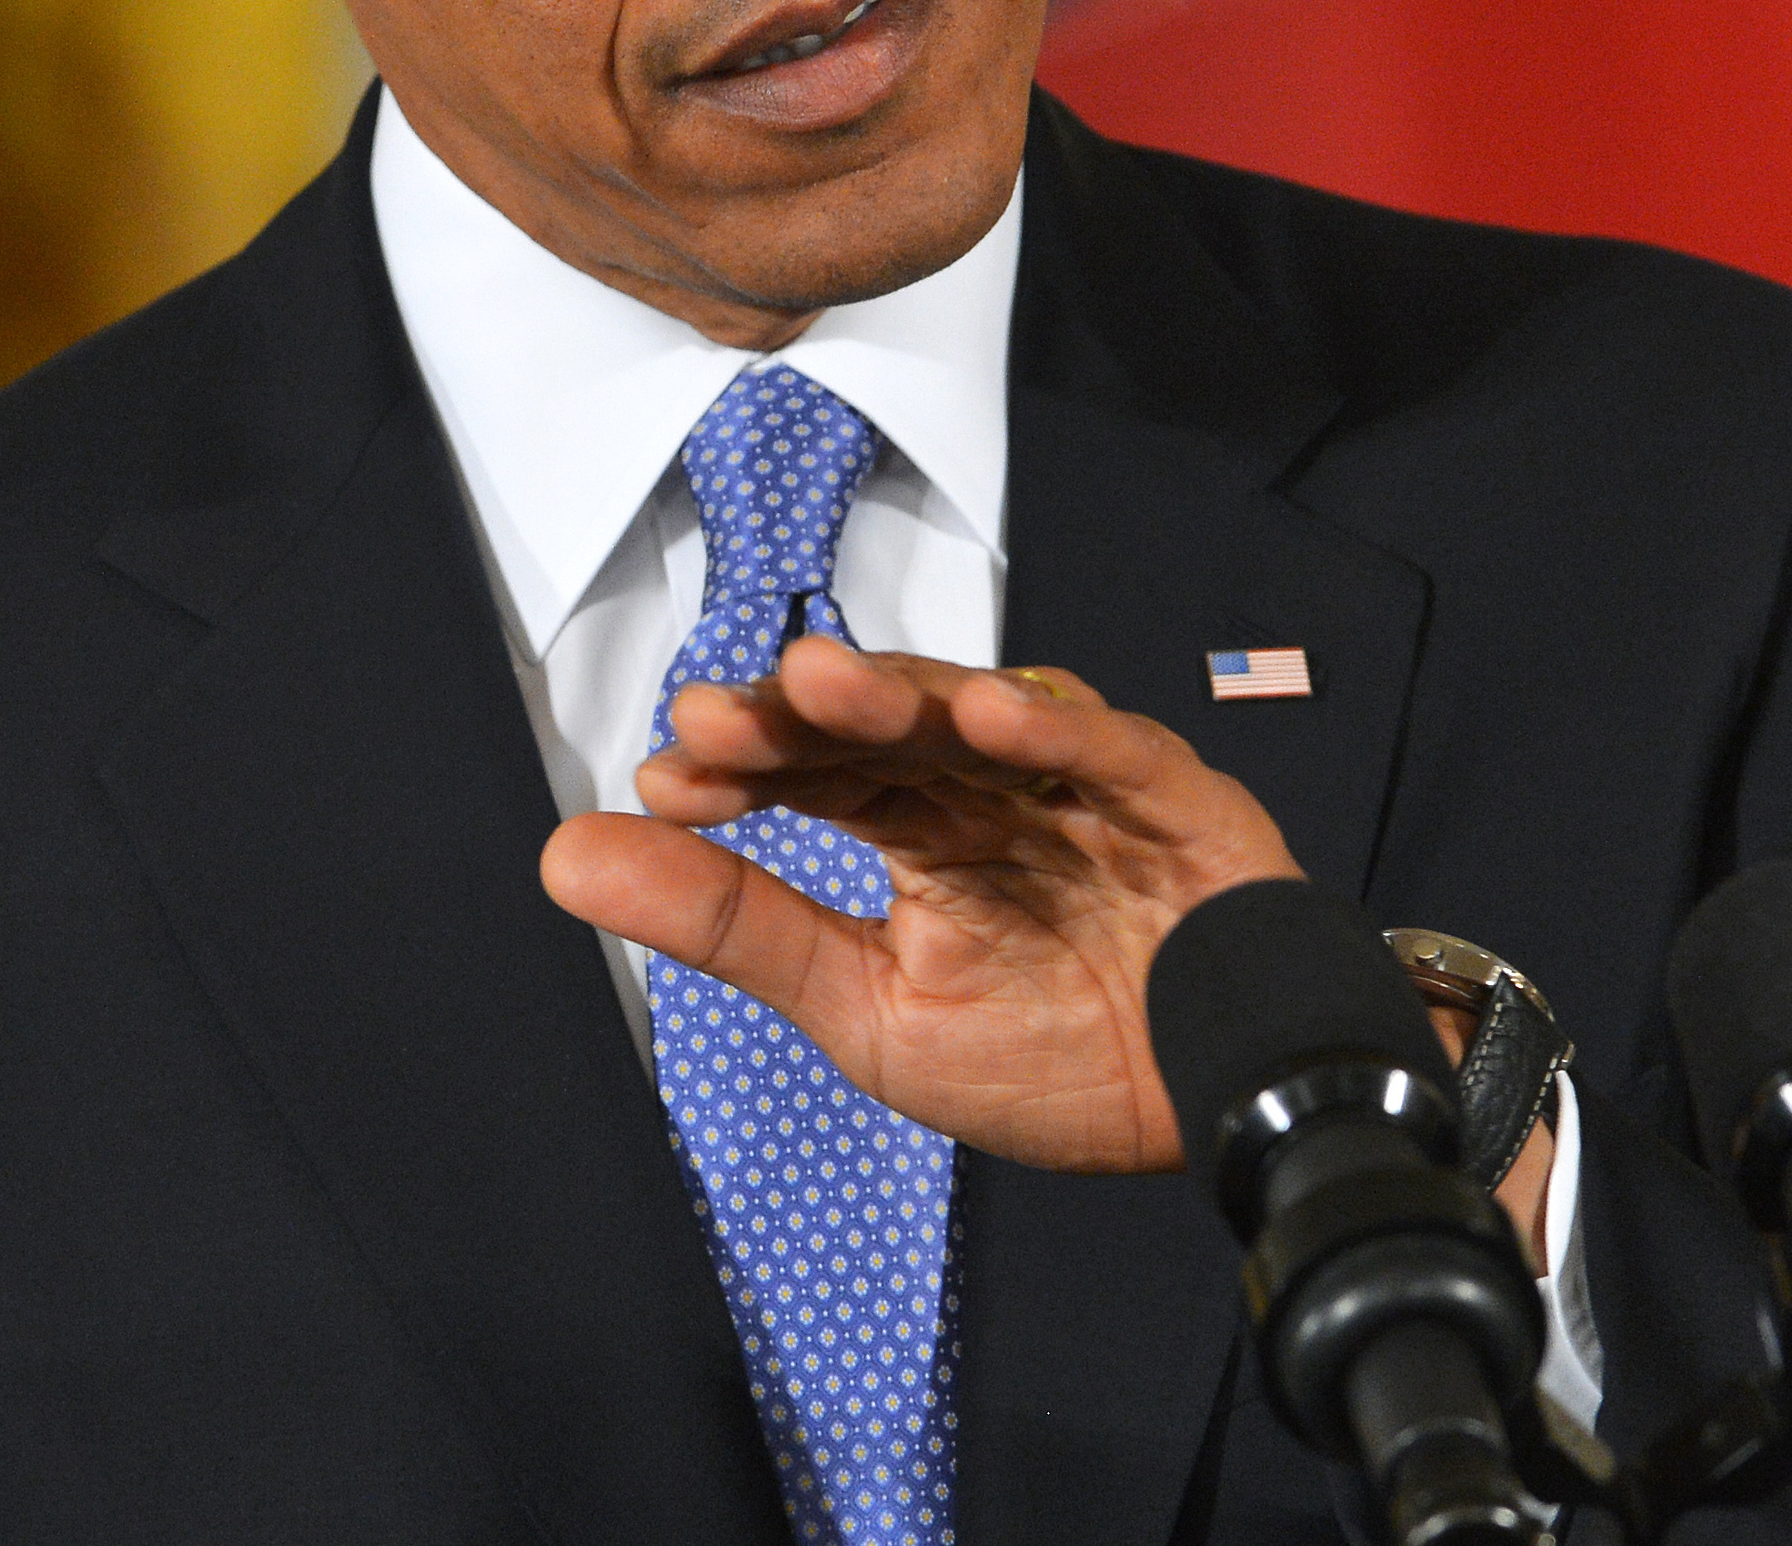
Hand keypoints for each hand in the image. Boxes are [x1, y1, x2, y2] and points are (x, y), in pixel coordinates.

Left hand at [538, 633, 1298, 1172]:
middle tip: (718, 717)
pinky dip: (1055, 727)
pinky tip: (989, 717)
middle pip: (887, 724)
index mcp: (918, 829)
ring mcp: (1079, 780)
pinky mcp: (1173, 796)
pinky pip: (1111, 748)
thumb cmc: (1057, 1052)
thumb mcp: (868, 1010)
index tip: (665, 776)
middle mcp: (989, 784)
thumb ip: (730, 927)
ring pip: (982, 712)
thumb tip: (568, 854)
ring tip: (821, 684)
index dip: (744, 763)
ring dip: (903, 693)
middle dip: (801, 716)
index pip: (817, 770)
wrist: (1222, 1106)